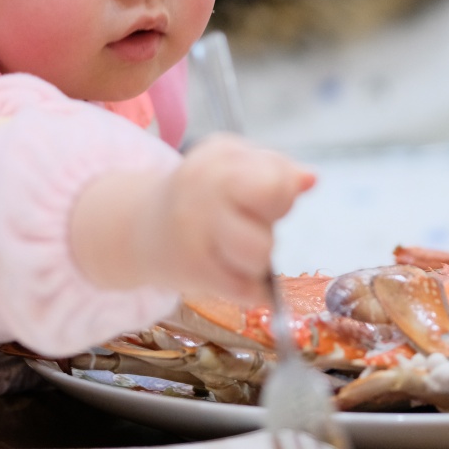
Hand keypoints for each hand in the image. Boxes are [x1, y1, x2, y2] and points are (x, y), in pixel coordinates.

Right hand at [71, 134, 314, 303]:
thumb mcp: (231, 165)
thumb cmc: (199, 194)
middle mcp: (202, 190)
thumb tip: (310, 179)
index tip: (261, 201)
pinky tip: (232, 274)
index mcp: (218, 159)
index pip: (278, 179)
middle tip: (245, 226)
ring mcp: (194, 231)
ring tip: (236, 253)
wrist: (138, 229)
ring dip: (259, 261)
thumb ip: (274, 169)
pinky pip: (246, 290)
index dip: (281, 195)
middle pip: (272, 211)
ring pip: (261, 254)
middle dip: (268, 225)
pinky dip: (250, 289)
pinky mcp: (192, 270)